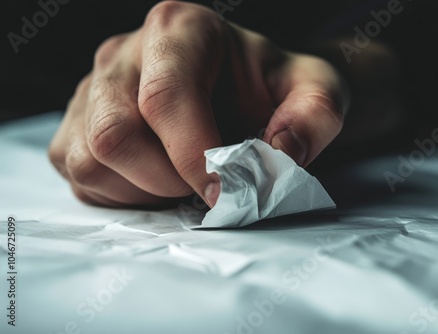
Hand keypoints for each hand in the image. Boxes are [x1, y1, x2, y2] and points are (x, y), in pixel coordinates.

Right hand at [48, 1, 347, 207]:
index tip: (223, 193)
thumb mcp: (314, 90)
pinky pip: (82, 174)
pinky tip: (156, 181)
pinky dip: (122, 194)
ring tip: (181, 181)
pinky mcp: (75, 124)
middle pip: (117, 134)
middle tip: (205, 186)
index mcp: (179, 30)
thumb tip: (282, 152)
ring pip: (91, 160)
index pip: (168, 95)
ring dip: (143, 190)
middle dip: (166, 179)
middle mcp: (123, 54)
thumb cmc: (267, 89)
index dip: (194, 154)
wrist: (237, 90)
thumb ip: (317, 114)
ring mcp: (92, 89)